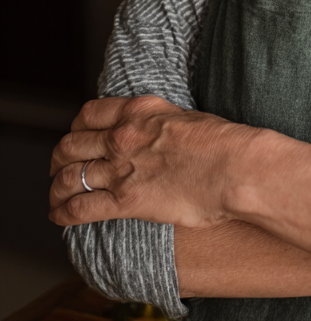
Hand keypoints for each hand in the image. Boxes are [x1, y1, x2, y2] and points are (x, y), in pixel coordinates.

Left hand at [48, 95, 256, 227]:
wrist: (236, 168)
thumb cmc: (223, 143)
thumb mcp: (187, 117)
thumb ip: (160, 124)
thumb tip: (155, 135)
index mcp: (140, 111)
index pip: (89, 114)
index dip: (77, 127)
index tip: (79, 136)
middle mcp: (124, 136)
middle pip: (71, 145)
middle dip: (61, 158)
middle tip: (62, 167)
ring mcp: (122, 169)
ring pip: (69, 176)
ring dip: (57, 187)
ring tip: (58, 194)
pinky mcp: (125, 201)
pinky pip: (78, 208)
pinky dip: (62, 213)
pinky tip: (60, 216)